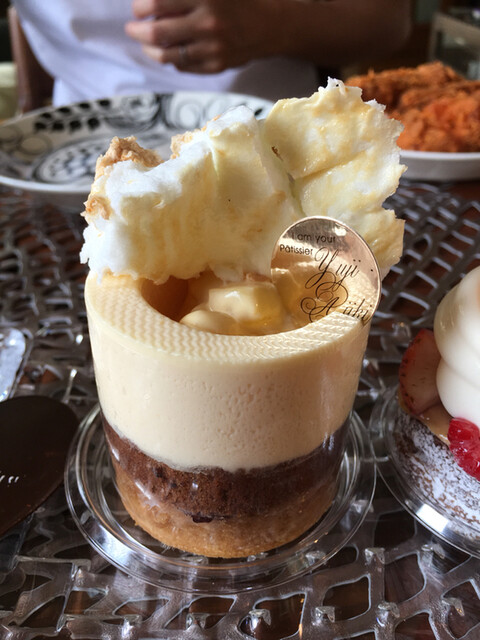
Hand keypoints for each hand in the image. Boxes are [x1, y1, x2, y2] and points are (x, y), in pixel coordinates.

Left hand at [125, 0, 285, 73]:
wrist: (272, 25)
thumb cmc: (239, 0)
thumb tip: (152, 3)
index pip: (158, 3)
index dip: (140, 7)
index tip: (137, 9)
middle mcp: (208, 24)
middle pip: (157, 33)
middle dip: (137, 31)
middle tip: (132, 28)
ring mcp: (212, 49)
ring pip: (167, 55)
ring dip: (150, 50)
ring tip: (145, 44)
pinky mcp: (216, 66)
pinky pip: (183, 66)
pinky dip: (171, 60)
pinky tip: (168, 53)